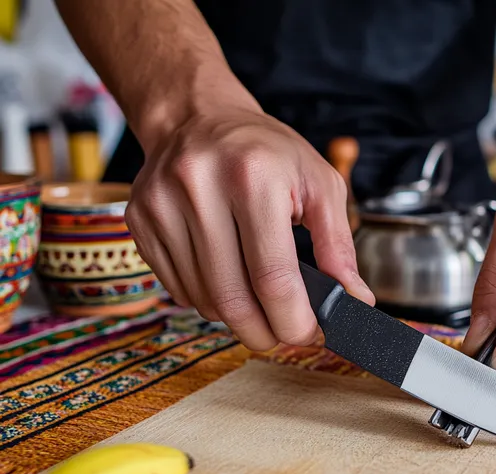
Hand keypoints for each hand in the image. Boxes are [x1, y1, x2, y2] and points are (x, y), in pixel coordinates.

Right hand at [125, 105, 374, 350]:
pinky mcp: (139, 222)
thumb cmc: (267, 151)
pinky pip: (177, 289)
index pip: (273, 276)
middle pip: (232, 298)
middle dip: (265, 332)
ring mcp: (161, 206)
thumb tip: (355, 301)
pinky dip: (209, 299)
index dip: (294, 320)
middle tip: (285, 334)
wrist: (198, 118)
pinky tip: (227, 276)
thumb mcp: (319, 183)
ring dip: (238, 316)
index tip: (309, 334)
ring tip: (259, 297)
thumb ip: (339, 246)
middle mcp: (198, 187)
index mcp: (253, 176)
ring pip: (204, 300)